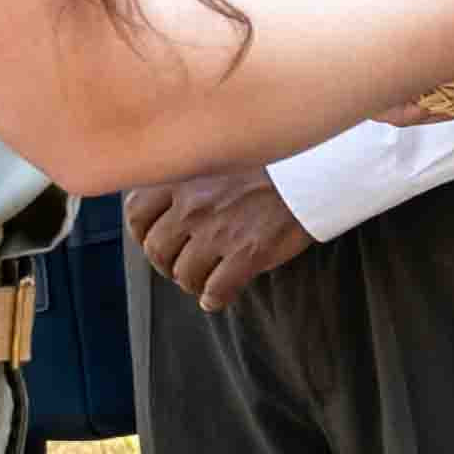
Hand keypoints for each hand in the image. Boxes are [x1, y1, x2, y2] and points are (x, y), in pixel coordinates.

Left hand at [126, 168, 307, 309]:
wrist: (316, 170)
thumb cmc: (274, 161)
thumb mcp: (222, 154)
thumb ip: (194, 174)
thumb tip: (176, 201)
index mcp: (184, 177)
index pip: (136, 211)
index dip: (142, 233)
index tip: (153, 238)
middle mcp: (193, 205)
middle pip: (156, 249)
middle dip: (165, 263)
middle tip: (179, 266)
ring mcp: (217, 232)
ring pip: (184, 273)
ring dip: (189, 282)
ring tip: (202, 282)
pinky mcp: (246, 255)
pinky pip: (216, 290)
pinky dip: (213, 299)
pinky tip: (217, 299)